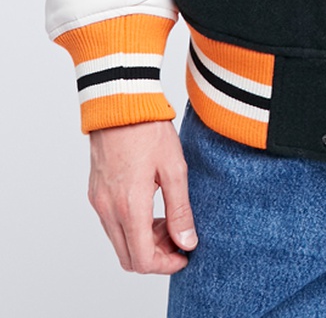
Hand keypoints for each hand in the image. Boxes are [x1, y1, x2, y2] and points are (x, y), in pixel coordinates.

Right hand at [88, 120, 196, 273]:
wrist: (120, 102)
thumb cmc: (148, 129)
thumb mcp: (174, 168)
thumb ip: (180, 209)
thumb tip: (187, 242)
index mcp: (129, 206)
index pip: (143, 259)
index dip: (166, 264)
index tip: (185, 255)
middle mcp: (108, 209)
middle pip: (128, 257)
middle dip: (156, 256)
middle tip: (178, 239)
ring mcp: (99, 201)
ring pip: (119, 242)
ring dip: (143, 242)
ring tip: (168, 220)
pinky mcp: (96, 192)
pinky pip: (112, 224)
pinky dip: (131, 227)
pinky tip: (151, 207)